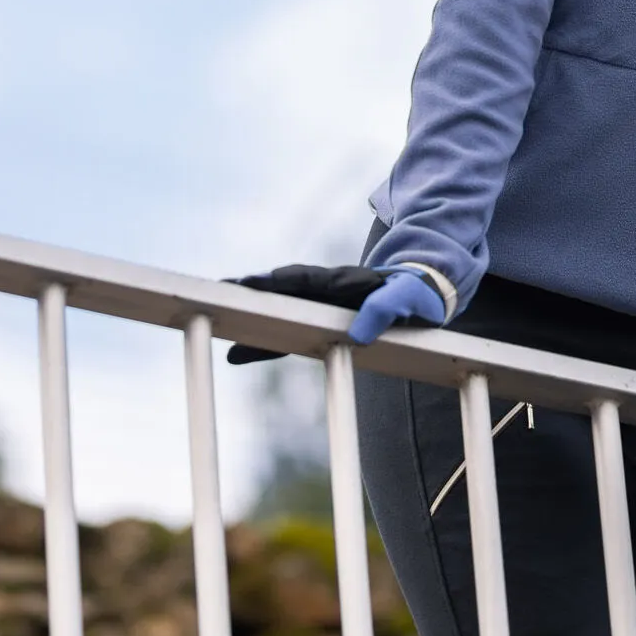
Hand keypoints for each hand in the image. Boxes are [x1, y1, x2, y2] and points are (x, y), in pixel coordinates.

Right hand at [223, 262, 443, 361]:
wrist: (420, 290)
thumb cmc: (416, 295)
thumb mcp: (410, 299)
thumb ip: (386, 310)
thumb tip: (358, 335)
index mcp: (348, 280)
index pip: (309, 280)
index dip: (281, 284)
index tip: (253, 286)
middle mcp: (328, 287)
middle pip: (284, 288)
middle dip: (253, 290)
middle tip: (221, 292)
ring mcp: (321, 303)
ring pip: (278, 307)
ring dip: (249, 312)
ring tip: (215, 318)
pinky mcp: (319, 320)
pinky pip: (284, 330)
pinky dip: (260, 342)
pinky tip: (234, 355)